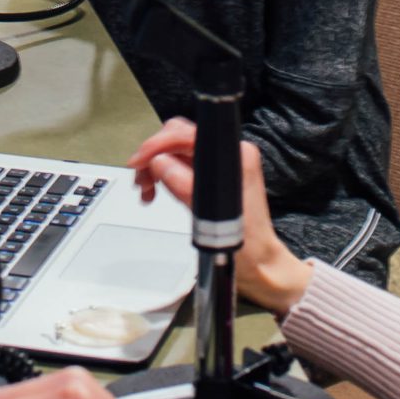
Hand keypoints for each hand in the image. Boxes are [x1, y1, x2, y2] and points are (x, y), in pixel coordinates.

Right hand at [126, 119, 313, 315]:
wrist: (260, 264)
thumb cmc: (247, 245)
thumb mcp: (212, 217)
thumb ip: (186, 186)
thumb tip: (159, 163)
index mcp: (236, 155)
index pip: (188, 134)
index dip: (159, 144)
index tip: (140, 162)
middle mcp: (229, 154)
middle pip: (178, 137)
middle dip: (153, 155)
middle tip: (140, 180)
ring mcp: (219, 164)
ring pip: (174, 151)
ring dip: (154, 167)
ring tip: (146, 191)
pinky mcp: (211, 176)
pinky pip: (179, 165)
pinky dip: (162, 175)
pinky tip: (155, 192)